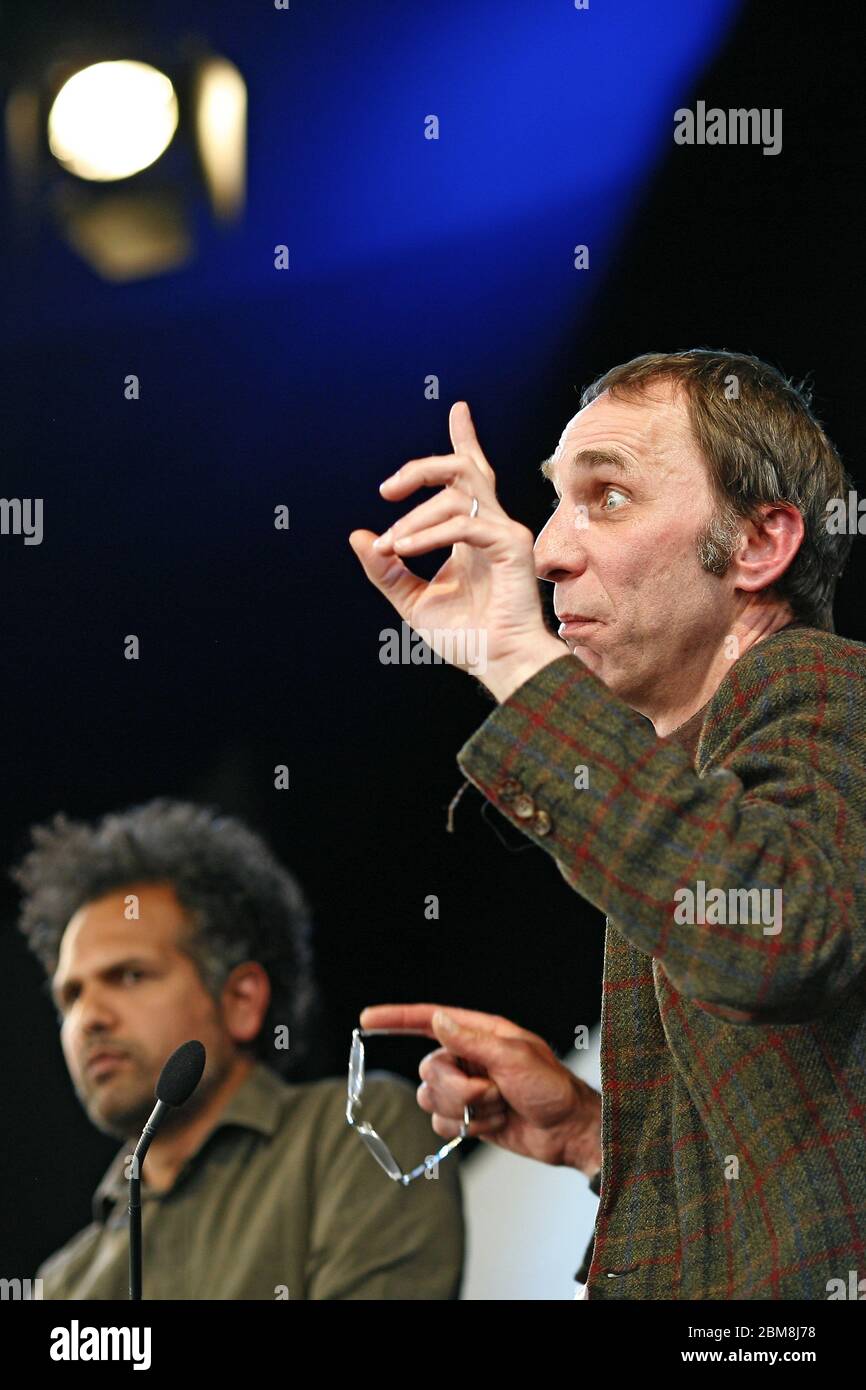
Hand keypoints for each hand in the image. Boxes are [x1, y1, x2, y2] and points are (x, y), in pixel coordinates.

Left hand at [349, 402, 564, 700]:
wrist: (498, 664)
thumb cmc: (467, 637)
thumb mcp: (412, 600)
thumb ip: (386, 569)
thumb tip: (359, 537)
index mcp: (471, 533)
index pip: (468, 475)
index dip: (464, 437)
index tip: (458, 408)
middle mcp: (490, 525)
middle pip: (463, 468)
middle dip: (421, 467)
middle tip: (386, 490)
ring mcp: (504, 532)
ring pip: (458, 492)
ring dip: (414, 518)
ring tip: (391, 547)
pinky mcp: (512, 546)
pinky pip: (464, 524)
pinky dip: (428, 534)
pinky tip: (404, 549)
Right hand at [359, 1003, 601, 1176]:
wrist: (567, 1131)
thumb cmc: (551, 1088)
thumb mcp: (514, 1057)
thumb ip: (471, 1040)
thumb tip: (437, 1020)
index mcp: (479, 1033)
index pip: (428, 1020)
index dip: (396, 1019)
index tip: (367, 1019)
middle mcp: (468, 1057)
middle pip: (429, 1069)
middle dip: (458, 1088)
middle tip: (493, 1092)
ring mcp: (466, 1088)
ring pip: (432, 1098)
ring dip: (466, 1109)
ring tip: (499, 1107)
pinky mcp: (467, 1116)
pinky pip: (442, 1123)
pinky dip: (468, 1128)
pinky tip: (496, 1123)